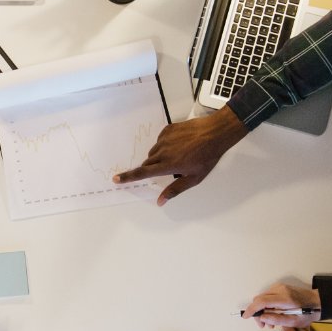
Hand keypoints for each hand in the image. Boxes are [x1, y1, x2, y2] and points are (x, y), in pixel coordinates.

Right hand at [113, 106, 246, 204]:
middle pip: (147, 163)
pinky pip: (161, 140)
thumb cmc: (207, 156)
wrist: (215, 133)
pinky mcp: (168, 129)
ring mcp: (165, 139)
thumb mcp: (194, 178)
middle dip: (151, 169)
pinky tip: (179, 145)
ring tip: (178, 155)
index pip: (142, 173)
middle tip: (165, 169)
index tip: (117, 179)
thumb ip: (175, 190)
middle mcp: (163, 151)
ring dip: (160, 157)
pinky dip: (165, 145)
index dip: (128, 177)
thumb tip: (161, 201)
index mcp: (168, 165)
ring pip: (154, 152)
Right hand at [243, 283, 321, 328]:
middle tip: (264, 326)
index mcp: (284, 298)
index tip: (246, 317)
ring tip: (270, 322)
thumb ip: (277, 320)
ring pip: (262, 297)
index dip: (251, 309)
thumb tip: (262, 318)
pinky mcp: (280, 287)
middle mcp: (280, 289)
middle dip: (257, 313)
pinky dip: (266, 305)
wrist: (318, 302)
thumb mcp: (294, 321)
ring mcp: (279, 286)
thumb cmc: (308, 313)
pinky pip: (267, 296)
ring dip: (262, 310)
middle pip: (259, 299)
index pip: (261, 301)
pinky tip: (273, 313)